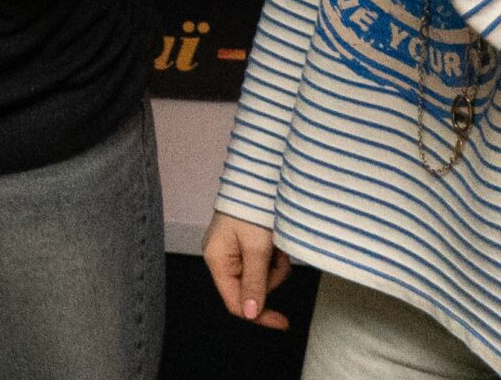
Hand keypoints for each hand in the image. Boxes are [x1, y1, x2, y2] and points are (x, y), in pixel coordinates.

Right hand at [203, 213, 291, 328]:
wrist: (258, 178)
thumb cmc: (252, 208)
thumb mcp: (257, 248)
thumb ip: (255, 283)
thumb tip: (251, 314)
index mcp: (217, 260)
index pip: (235, 302)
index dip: (259, 315)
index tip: (283, 322)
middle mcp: (220, 258)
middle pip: (249, 290)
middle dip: (270, 280)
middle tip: (279, 260)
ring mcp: (231, 251)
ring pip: (258, 278)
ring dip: (273, 268)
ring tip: (277, 247)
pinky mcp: (242, 244)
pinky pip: (259, 264)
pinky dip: (271, 258)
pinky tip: (274, 243)